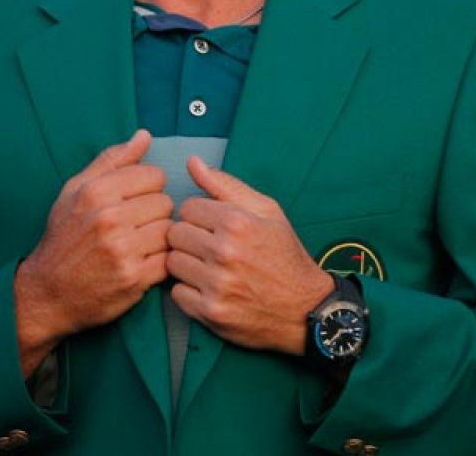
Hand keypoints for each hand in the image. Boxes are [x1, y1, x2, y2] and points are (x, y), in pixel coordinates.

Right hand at [14, 130, 170, 375]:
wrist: (48, 292)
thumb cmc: (64, 237)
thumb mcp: (75, 191)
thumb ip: (112, 161)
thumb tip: (144, 136)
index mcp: (96, 191)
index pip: (154, 175)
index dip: (147, 189)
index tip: (133, 202)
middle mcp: (109, 218)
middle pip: (165, 203)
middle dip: (154, 214)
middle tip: (134, 226)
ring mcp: (122, 249)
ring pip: (169, 231)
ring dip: (158, 239)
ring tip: (137, 245)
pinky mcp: (134, 278)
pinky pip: (167, 260)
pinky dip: (158, 263)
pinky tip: (140, 263)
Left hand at [166, 157, 333, 354]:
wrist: (304, 307)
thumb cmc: (284, 254)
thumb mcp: (266, 210)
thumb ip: (225, 185)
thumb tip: (191, 162)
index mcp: (236, 222)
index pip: (186, 208)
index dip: (199, 216)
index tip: (213, 227)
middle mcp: (224, 252)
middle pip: (174, 234)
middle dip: (189, 238)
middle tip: (209, 247)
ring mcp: (216, 285)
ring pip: (171, 263)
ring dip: (186, 264)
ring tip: (208, 267)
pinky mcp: (210, 312)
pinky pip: (176, 293)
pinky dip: (188, 291)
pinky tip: (208, 288)